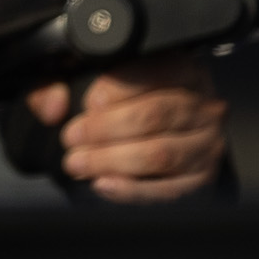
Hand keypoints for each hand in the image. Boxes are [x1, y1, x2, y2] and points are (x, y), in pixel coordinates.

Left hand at [27, 56, 228, 201]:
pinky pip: (170, 190)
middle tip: (71, 138)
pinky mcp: (203, 178)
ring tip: (78, 163)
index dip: (114, 91)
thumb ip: (58, 82)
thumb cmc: (117, 98)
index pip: (152, 73)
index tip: (85, 105)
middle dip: (104, 130)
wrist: (154, 127)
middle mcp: (202, 105)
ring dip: (112, 161)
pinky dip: (133, 190)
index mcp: (179, 68)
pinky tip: (104, 185)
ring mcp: (206, 144)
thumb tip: (51, 106)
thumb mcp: (84, 76)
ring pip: (161, 153)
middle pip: (154, 116)